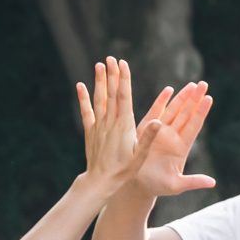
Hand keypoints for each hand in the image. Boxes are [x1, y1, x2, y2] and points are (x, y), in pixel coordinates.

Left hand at [76, 58, 164, 187]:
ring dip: (99, 82)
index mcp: (124, 126)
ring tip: (99, 65)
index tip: (122, 64)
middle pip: (111, 94)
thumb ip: (148, 138)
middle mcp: (110, 123)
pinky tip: (80, 86)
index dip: (123, 79)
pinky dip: (83, 98)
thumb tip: (159, 122)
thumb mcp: (139, 156)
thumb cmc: (123, 171)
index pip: (124, 97)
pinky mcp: (90, 132)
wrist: (100, 181)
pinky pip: (86, 112)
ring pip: (99, 99)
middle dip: (112, 75)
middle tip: (111, 58)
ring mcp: (98, 126)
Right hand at [132, 80, 215, 198]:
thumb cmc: (157, 186)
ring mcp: (160, 132)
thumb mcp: (176, 185)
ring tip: (192, 85)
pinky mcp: (146, 130)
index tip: (209, 98)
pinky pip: (155, 112)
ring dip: (182, 97)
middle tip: (204, 83)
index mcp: (181, 147)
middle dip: (194, 99)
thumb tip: (212, 183)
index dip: (201, 112)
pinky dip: (162, 101)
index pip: (194, 126)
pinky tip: (169, 90)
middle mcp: (173, 137)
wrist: (137, 184)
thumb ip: (193, 182)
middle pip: (186, 114)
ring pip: (174, 111)